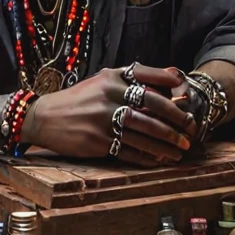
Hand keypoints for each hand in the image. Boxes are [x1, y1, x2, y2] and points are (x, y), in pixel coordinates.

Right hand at [25, 64, 197, 165]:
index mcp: (111, 77)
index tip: (186, 89)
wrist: (43, 118)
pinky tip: (159, 159)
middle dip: (175, 118)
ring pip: (144, 132)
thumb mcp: (101, 82)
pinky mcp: (97, 142)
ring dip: (166, 142)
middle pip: (151, 106)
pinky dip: (147, 156)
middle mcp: (108, 96)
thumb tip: (168, 82)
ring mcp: (103, 120)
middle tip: (190, 127)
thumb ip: (130, 81)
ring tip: (180, 148)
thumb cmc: (78, 100)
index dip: (168, 80)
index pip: (145, 74)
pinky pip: (129, 150)